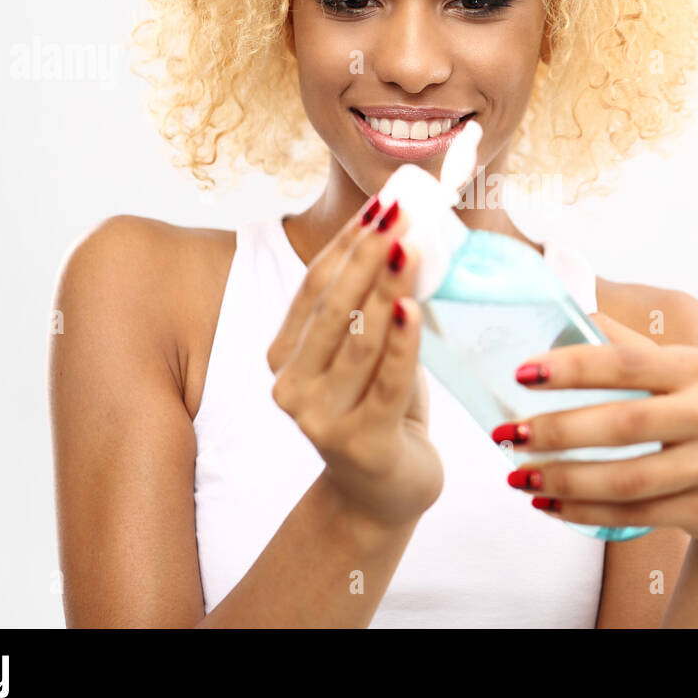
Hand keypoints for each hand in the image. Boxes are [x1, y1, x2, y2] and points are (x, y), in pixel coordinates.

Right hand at [266, 196, 442, 528]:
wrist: (383, 492)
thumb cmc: (378, 409)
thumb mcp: (367, 353)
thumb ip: (373, 307)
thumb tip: (406, 235)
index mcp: (283, 358)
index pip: (314, 287)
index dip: (347, 243)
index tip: (381, 205)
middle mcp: (291, 387)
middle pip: (332, 307)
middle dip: (367, 255)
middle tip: (401, 214)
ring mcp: (322, 419)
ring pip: (359, 340)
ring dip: (386, 288)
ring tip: (412, 248)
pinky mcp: (361, 443)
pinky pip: (386, 382)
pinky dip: (401, 342)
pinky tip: (413, 308)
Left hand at [500, 312, 697, 545]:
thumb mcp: (677, 372)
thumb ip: (626, 345)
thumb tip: (569, 306)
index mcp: (697, 368)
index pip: (628, 362)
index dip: (573, 367)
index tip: (522, 373)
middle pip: (625, 425)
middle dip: (558, 431)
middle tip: (507, 434)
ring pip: (628, 480)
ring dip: (565, 479)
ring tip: (518, 475)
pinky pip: (637, 516)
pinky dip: (586, 512)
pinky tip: (549, 504)